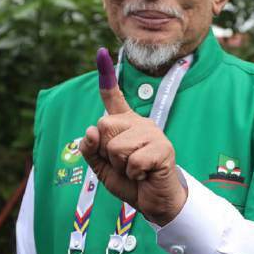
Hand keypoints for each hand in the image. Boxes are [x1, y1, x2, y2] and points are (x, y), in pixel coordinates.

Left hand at [78, 48, 187, 224]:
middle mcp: (139, 123)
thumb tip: (93, 129)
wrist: (154, 202)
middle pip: (104, 126)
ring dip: (121, 166)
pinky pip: (133, 160)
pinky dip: (134, 173)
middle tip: (124, 164)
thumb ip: (91, 149)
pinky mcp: (163, 148)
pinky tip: (145, 174)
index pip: (113, 98)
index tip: (100, 52)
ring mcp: (152, 133)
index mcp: (124, 124)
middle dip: (107, 153)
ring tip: (136, 170)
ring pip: (117, 146)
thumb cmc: (130, 181)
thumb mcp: (102, 167)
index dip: (106, 76)